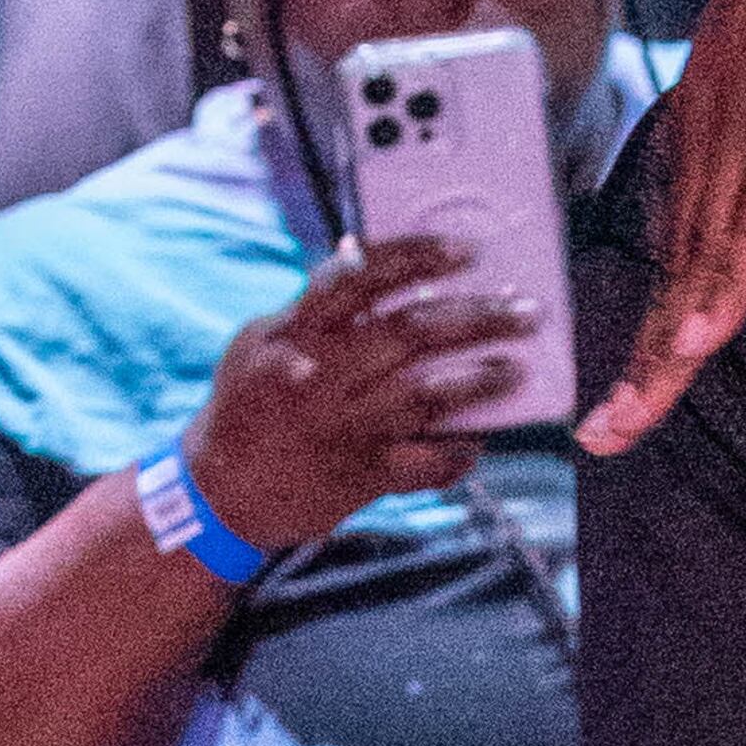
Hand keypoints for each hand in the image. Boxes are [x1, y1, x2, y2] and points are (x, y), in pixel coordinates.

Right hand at [186, 233, 530, 554]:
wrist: (219, 494)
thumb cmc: (246, 405)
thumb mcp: (259, 341)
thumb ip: (313, 306)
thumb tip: (361, 258)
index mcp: (298, 332)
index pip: (364, 278)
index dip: (419, 259)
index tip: (467, 251)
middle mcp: (325, 376)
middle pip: (413, 334)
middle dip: (477, 318)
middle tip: (526, 311)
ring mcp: (346, 429)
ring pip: (428, 396)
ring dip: (480, 380)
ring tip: (516, 368)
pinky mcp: (361, 477)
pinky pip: (423, 464)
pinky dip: (456, 453)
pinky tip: (477, 441)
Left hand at [580, 0, 745, 453]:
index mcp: (712, 130)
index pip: (678, 253)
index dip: (653, 331)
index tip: (626, 398)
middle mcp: (711, 134)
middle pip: (675, 273)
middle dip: (639, 363)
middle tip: (602, 436)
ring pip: (703, 259)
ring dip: (669, 344)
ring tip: (635, 415)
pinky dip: (722, 281)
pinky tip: (695, 338)